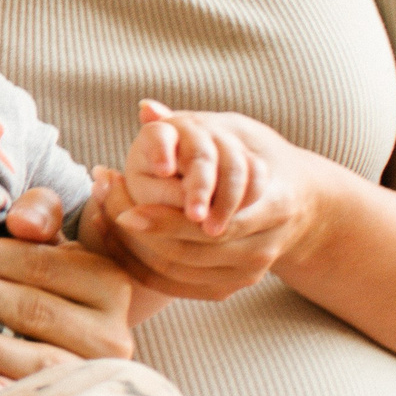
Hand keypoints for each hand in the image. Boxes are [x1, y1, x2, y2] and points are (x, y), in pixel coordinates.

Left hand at [0, 185, 139, 392]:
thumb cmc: (50, 286)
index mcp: (106, 282)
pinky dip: (12, 393)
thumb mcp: (53, 244)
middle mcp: (110, 332)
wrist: (78, 344)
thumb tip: (22, 224)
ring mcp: (94, 375)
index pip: (38, 264)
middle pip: (32, 308)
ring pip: (39, 358)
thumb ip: (40, 214)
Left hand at [102, 99, 312, 300]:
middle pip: (190, 250)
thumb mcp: (231, 136)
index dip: (161, 215)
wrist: (294, 205)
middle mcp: (264, 247)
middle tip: (103, 203)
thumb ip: (185, 125)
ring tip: (100, 215)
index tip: (120, 195)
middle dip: (140, 230)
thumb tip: (145, 108)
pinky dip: (140, 267)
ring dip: (132, 247)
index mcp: (275, 206)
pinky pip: (176, 286)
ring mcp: (248, 272)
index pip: (209, 222)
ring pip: (178, 270)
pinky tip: (113, 241)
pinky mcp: (230, 287)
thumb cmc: (251, 160)